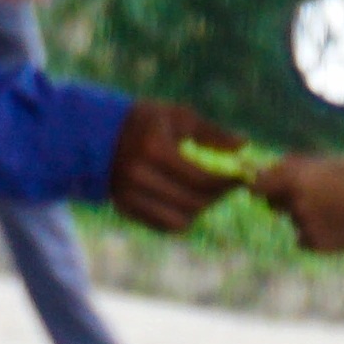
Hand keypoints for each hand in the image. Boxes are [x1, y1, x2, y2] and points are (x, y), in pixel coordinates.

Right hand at [106, 97, 242, 234]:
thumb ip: (212, 133)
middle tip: (228, 185)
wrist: (99, 132)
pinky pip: (164, 226)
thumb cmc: (147, 120)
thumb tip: (244, 145)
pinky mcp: (124, 208)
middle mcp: (138, 174)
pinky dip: (182, 218)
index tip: (242, 177)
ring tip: (208, 193)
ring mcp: (128, 195)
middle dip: (217, 196)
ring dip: (201, 210)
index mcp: (153, 147)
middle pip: (193, 202)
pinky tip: (188, 200)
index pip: (200, 178)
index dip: (226, 182)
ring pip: (180, 220)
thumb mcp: (178, 117)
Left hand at [259, 153, 343, 255]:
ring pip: (294, 222)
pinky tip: (339, 226)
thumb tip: (269, 168)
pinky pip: (305, 240)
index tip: (268, 188)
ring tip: (338, 210)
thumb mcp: (327, 161)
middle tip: (312, 199)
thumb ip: (295, 165)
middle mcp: (295, 202)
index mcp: (295, 178)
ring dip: (308, 218)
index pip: (257, 187)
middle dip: (284, 203)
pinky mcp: (316, 245)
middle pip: (273, 206)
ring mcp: (305, 225)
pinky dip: (316, 236)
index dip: (262, 188)